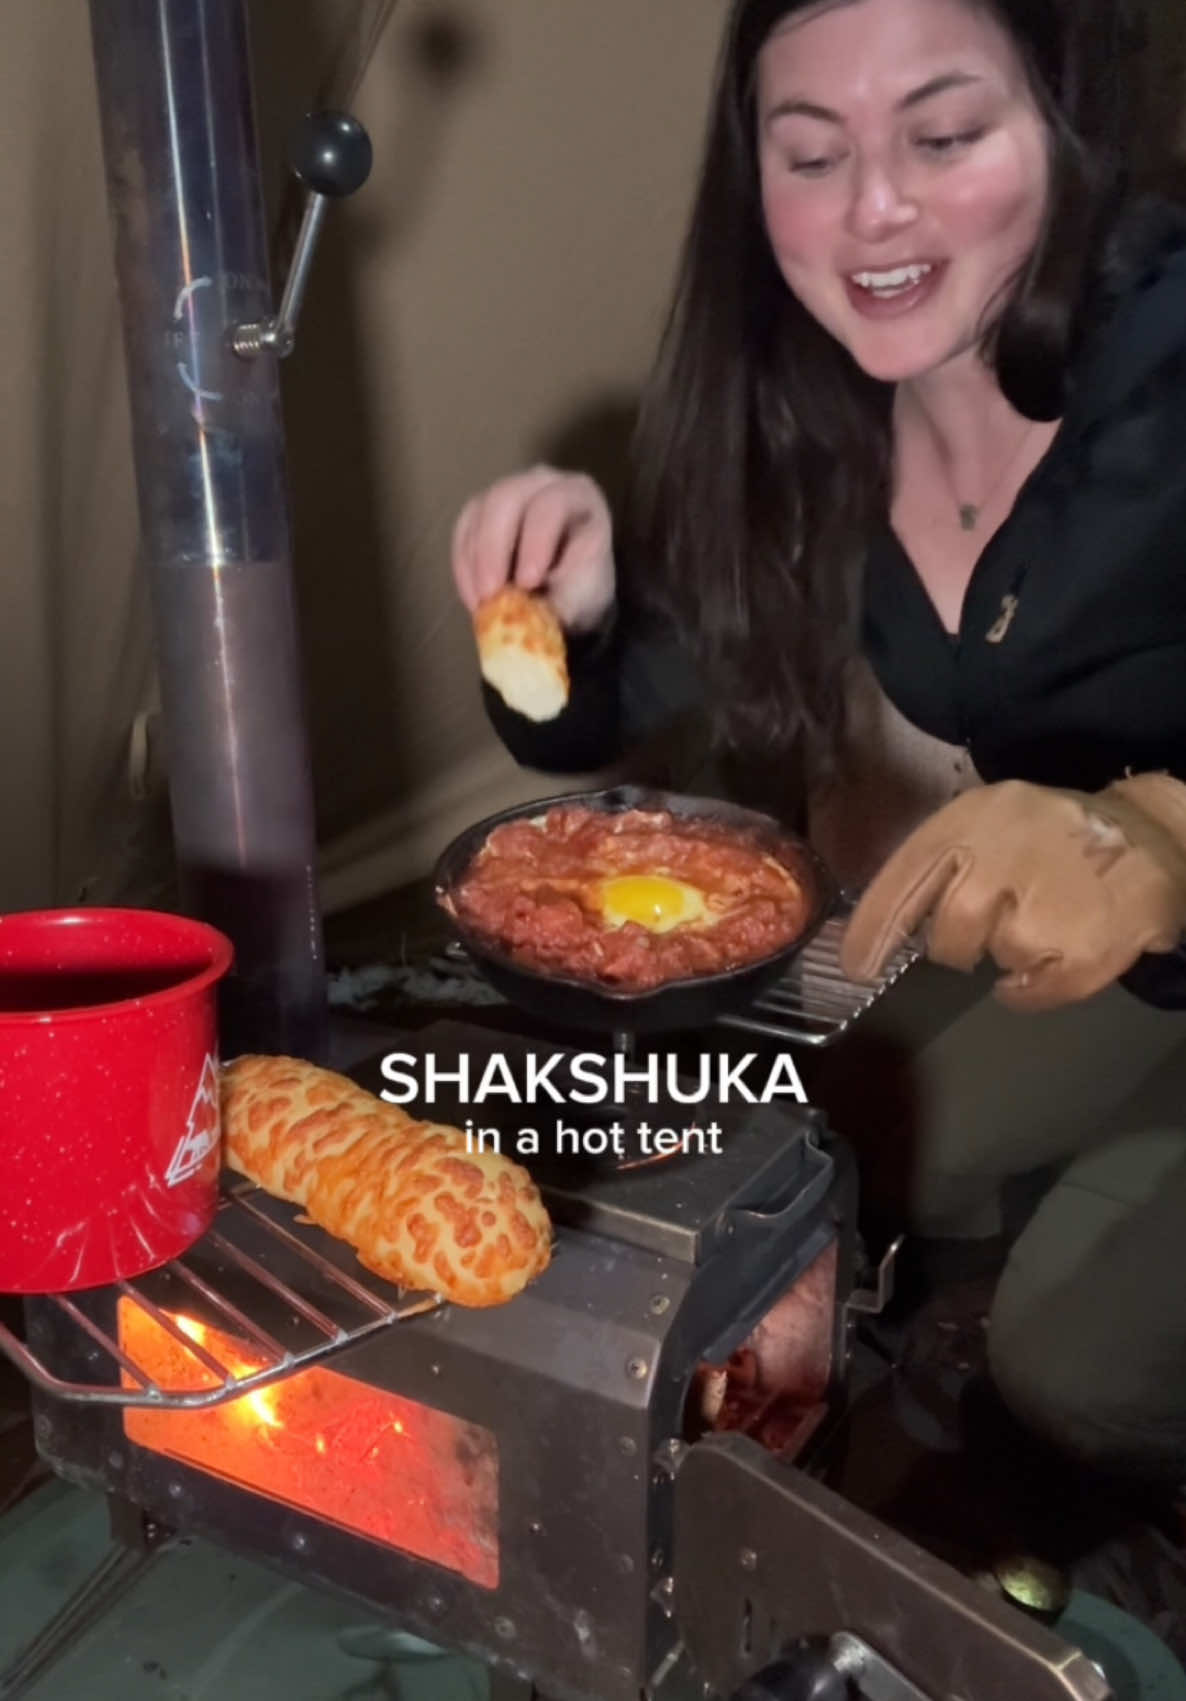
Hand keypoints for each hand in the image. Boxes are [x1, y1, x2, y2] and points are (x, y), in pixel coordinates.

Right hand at [451, 466, 615, 634]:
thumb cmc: (582, 590)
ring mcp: (507, 491)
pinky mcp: (481, 511)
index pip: (552, 505)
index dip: (535, 541)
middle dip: (493, 548)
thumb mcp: (581, 599)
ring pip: (478, 513)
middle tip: (490, 594)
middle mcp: (542, 483)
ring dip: (474, 562)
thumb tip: (519, 617)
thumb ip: (554, 602)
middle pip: (505, 498)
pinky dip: (464, 567)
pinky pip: (463, 531)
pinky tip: (473, 598)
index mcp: (578, 495)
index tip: (527, 583)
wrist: (571, 592)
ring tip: (481, 603)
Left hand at [839, 776, 1185, 1010]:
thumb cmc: (1055, 836)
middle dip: (955, 944)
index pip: (904, 881)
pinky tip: (1054, 951)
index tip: (856, 966)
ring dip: (1003, 952)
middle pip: (945, 933)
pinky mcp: (1081, 950)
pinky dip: (1030, 985)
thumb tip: (883, 925)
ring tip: (1039, 919)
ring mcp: (1044, 906)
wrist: (1152, 839)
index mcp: (973, 819)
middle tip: (984, 927)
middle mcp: (1002, 857)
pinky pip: (1026, 991)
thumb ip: (942, 860)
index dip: (872, 931)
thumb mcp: (992, 819)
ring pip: (989, 959)